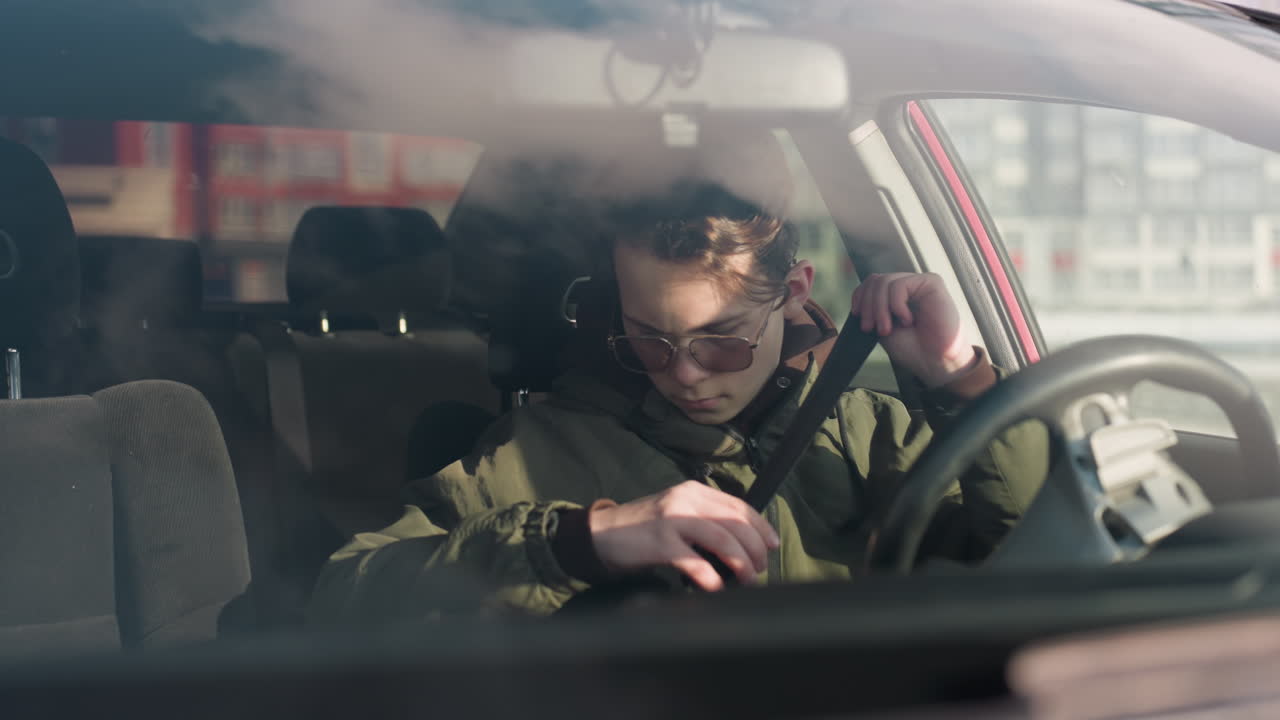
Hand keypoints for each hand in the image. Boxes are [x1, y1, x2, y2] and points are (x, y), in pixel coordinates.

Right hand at [589, 480, 780, 590]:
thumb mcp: (677, 514)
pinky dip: (710, 576)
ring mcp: (672, 520)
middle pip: (735, 523)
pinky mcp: (659, 542)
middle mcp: (685, 500)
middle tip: (759, 569)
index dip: (760, 527)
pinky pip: (694, 560)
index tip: (773, 545)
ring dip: (741, 562)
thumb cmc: (644, 529)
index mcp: (693, 491)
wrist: (602, 534)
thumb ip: (705, 520)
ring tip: (747, 579)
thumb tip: (744, 545)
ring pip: (721, 539)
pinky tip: (716, 588)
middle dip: (755, 549)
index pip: (738, 505)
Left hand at [850, 272, 975, 387]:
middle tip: (870, 328)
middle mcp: (908, 286)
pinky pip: (900, 285)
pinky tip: (908, 320)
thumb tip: (861, 294)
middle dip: (868, 306)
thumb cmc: (912, 348)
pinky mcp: (931, 283)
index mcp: (896, 295)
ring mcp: (919, 283)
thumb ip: (872, 308)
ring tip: (887, 329)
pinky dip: (897, 305)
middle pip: (876, 281)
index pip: (871, 282)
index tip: (858, 317)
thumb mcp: (882, 326)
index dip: (860, 297)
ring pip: (885, 282)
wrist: (934, 361)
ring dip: (879, 308)